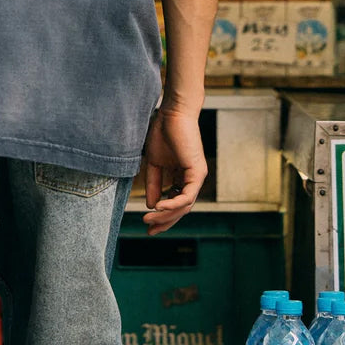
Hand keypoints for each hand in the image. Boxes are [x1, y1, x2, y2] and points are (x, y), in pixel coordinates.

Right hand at [141, 107, 206, 233]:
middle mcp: (192, 179)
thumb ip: (154, 184)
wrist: (172, 113)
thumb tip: (151, 205)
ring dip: (167, 215)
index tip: (147, 224)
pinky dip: (173, 203)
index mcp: (182, 177)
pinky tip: (160, 207)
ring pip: (184, 206)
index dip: (162, 216)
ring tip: (149, 219)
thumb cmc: (163, 132)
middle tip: (149, 231)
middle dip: (165, 222)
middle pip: (181, 209)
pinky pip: (187, 195)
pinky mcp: (197, 172)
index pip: (175, 202)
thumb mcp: (154, 163)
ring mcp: (196, 177)